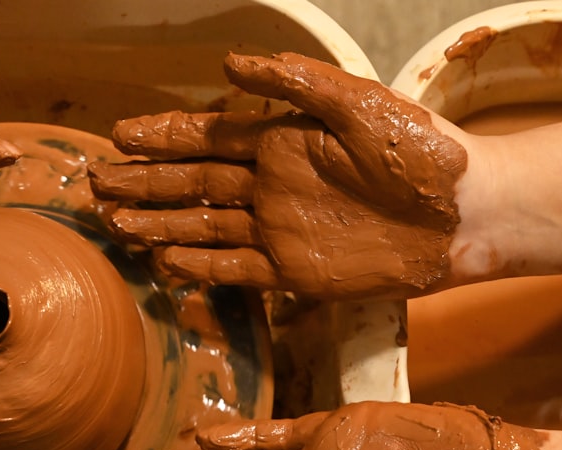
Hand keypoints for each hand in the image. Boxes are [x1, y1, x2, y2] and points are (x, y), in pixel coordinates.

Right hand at [88, 52, 469, 299]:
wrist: (463, 212)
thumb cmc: (418, 150)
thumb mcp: (356, 102)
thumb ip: (293, 82)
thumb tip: (227, 64)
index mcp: (281, 141)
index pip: (206, 137)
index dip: (162, 136)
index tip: (119, 135)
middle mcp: (269, 186)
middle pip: (192, 185)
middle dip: (144, 183)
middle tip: (97, 183)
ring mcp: (278, 231)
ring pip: (202, 227)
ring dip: (158, 225)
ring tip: (115, 223)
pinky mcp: (294, 272)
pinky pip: (235, 271)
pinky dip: (199, 268)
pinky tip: (164, 262)